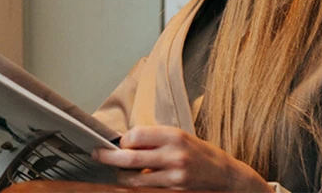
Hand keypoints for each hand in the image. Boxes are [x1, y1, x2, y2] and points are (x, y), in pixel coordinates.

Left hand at [92, 126, 271, 190]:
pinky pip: (146, 190)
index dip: (123, 139)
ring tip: (115, 171)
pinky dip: (136, 186)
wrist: (225, 175)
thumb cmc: (198, 152)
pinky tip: (132, 182)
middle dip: (109, 157)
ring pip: (135, 180)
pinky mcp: (174, 191)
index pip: (136, 134)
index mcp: (173, 135)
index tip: (118, 141)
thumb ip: (155, 138)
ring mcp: (174, 176)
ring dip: (121, 176)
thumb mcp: (179, 136)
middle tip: (96, 154)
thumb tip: (126, 140)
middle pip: (131, 157)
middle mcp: (173, 154)